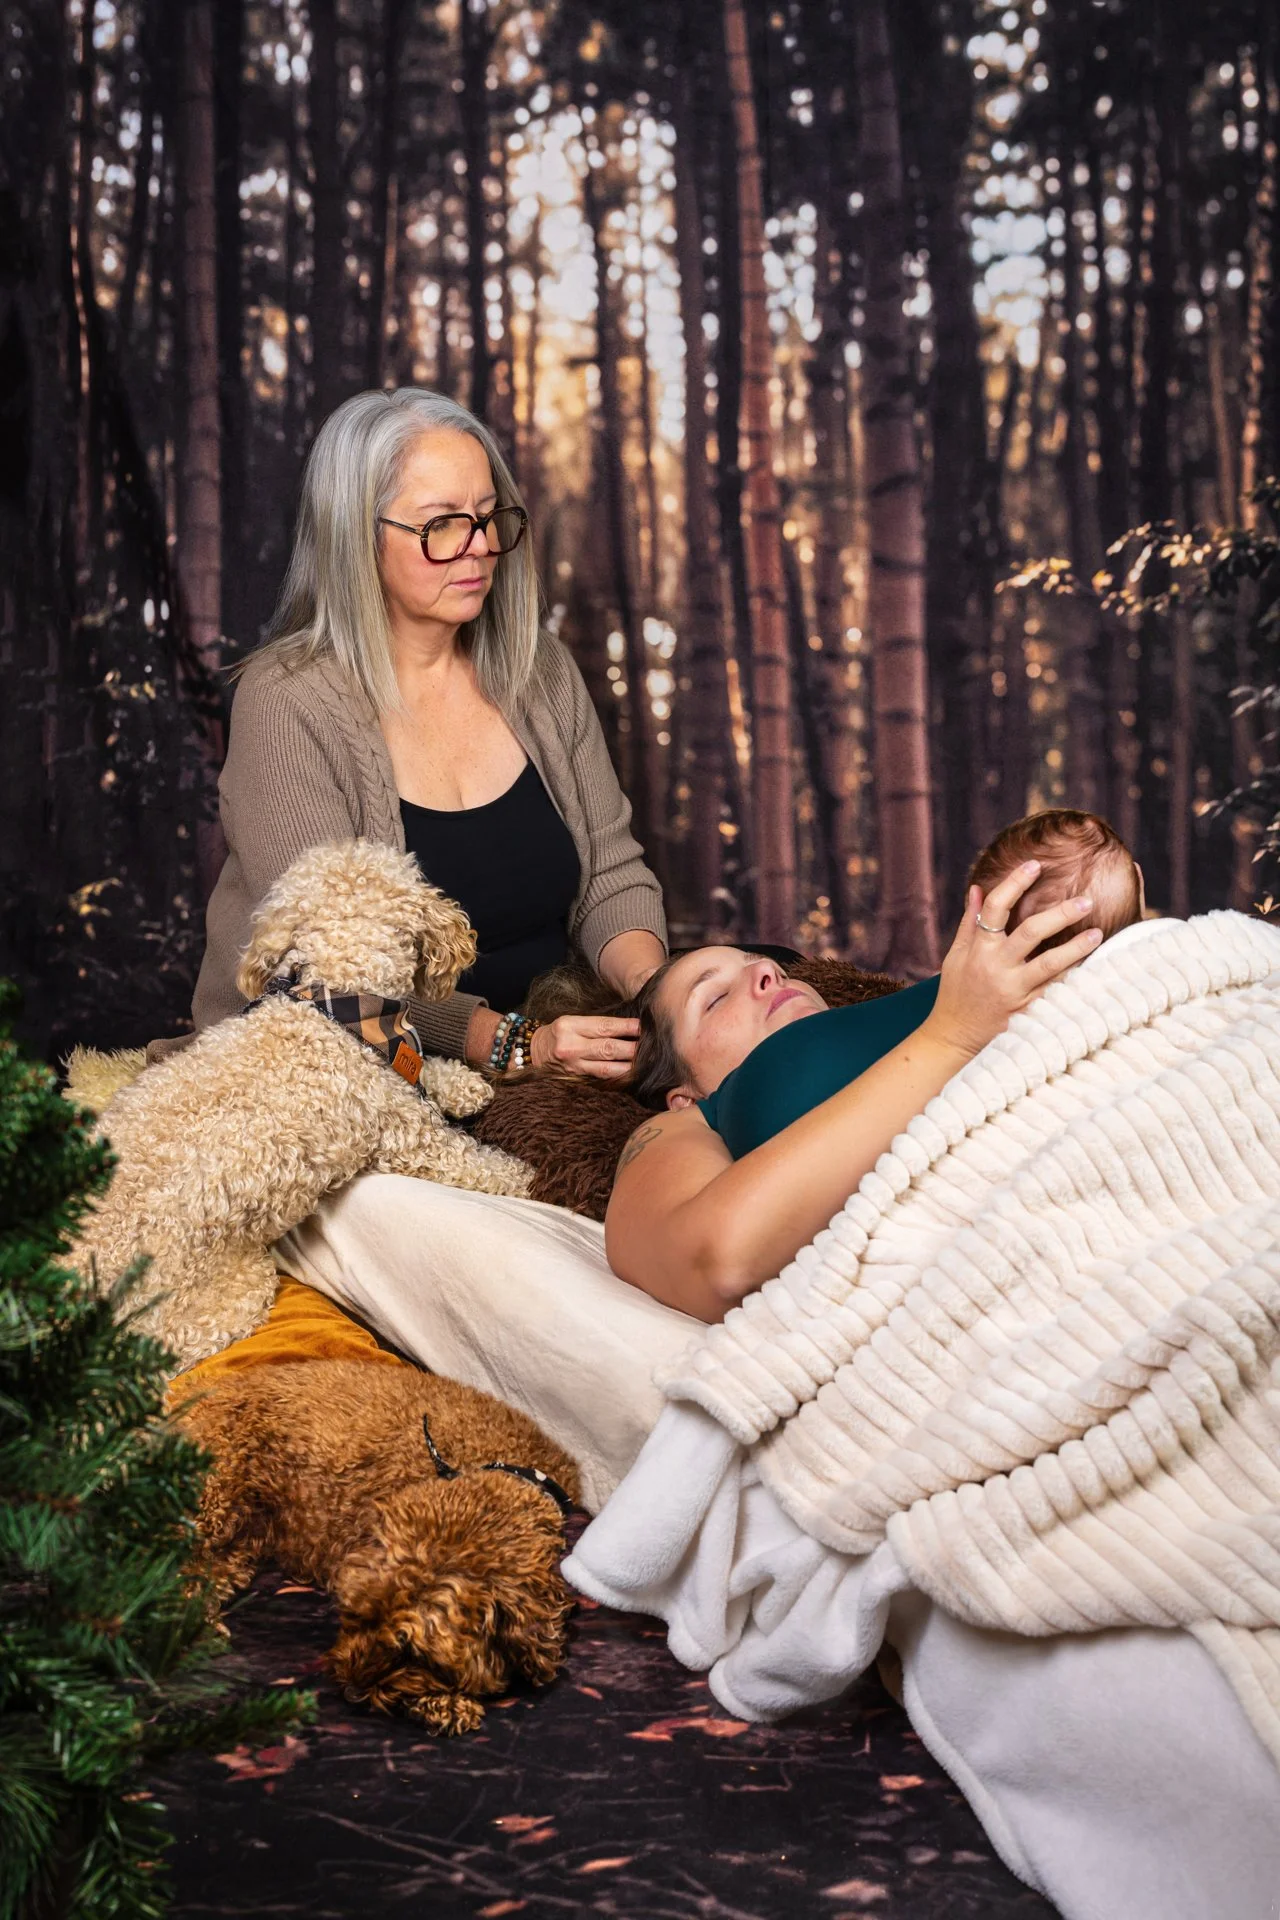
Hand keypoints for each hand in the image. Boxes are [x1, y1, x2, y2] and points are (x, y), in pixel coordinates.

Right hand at [529, 1013, 639, 1080]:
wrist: (533, 1054)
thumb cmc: (558, 1034)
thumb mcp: (571, 1022)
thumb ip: (595, 1025)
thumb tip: (627, 1027)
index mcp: (569, 1026)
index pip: (604, 1026)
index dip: (626, 1027)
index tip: (642, 1026)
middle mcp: (570, 1046)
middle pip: (608, 1047)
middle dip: (632, 1047)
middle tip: (650, 1045)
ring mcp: (573, 1066)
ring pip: (607, 1066)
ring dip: (629, 1064)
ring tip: (645, 1061)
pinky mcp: (576, 1079)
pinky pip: (602, 1077)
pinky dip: (618, 1075)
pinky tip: (630, 1072)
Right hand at [925, 861, 1102, 1062]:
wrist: (955, 1038)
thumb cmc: (956, 992)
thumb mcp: (956, 955)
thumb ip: (969, 922)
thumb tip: (978, 888)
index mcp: (979, 949)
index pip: (996, 908)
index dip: (1014, 883)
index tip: (1035, 865)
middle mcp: (997, 967)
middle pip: (1031, 932)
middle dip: (1059, 914)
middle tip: (1085, 901)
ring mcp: (1015, 991)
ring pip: (1050, 965)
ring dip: (1076, 948)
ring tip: (1098, 933)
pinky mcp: (1029, 1011)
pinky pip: (1056, 991)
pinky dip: (1075, 979)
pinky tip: (1096, 968)